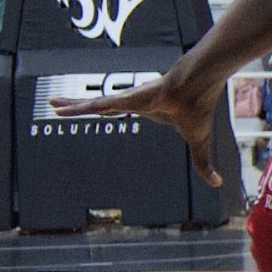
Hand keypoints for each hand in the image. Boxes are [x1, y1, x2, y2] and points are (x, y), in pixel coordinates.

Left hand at [55, 62, 221, 185]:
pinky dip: (76, 107)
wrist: (196, 88)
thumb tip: (218, 184)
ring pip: (93, 104)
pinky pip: (94, 104)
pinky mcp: (123, 99)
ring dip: (72, 105)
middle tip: (64, 106)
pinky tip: (59, 108)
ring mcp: (125, 99)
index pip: (124, 109)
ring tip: (53, 104)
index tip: (104, 110)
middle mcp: (133, 101)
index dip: (111, 109)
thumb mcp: (198, 142)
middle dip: (83, 106)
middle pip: (102, 105)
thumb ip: (203, 163)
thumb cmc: (197, 108)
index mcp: (149, 109)